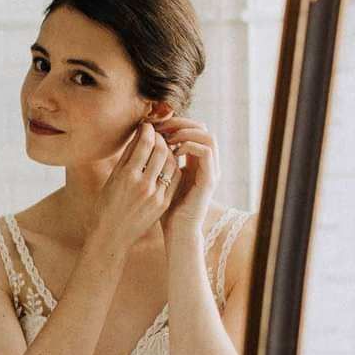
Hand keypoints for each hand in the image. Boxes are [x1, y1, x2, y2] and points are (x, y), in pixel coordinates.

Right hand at [90, 121, 179, 249]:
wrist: (111, 236)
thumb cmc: (106, 206)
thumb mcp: (112, 179)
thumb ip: (127, 157)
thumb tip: (139, 136)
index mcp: (126, 176)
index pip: (145, 143)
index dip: (148, 130)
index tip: (147, 126)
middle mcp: (143, 185)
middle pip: (161, 150)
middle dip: (161, 137)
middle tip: (158, 133)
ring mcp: (156, 195)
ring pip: (171, 163)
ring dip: (170, 151)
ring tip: (164, 147)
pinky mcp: (163, 204)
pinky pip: (175, 178)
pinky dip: (173, 166)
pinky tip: (168, 163)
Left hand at [154, 114, 218, 234]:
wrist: (176, 231)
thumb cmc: (163, 208)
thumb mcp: (159, 178)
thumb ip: (158, 160)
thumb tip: (144, 139)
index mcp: (195, 162)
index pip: (192, 130)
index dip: (175, 123)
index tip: (155, 124)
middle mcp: (206, 164)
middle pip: (202, 128)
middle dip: (181, 123)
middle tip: (161, 126)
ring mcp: (211, 171)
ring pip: (208, 136)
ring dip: (188, 132)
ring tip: (169, 137)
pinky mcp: (209, 180)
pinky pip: (206, 152)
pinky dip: (191, 145)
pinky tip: (176, 150)